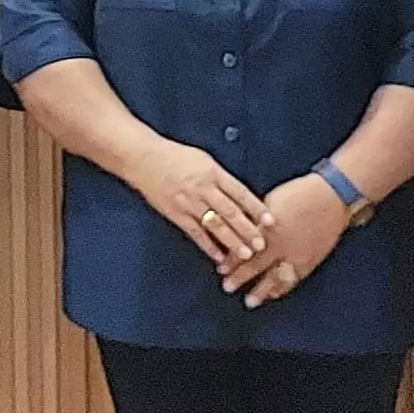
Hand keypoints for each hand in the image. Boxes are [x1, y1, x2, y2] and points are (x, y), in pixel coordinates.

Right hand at [126, 137, 271, 271]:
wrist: (143, 158)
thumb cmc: (174, 156)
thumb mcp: (203, 159)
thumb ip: (221, 178)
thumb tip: (240, 197)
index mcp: (212, 172)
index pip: (240, 193)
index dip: (256, 208)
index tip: (270, 221)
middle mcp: (203, 188)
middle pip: (230, 212)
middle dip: (248, 230)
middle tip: (262, 244)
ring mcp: (188, 202)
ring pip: (215, 225)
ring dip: (231, 241)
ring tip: (245, 254)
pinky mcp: (175, 213)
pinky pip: (195, 233)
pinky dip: (208, 246)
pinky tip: (218, 257)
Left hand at [226, 175, 349, 304]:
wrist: (332, 198)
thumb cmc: (300, 194)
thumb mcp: (271, 202)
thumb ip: (256, 221)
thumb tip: (240, 232)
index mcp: (269, 228)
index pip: (244, 248)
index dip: (231, 260)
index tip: (221, 268)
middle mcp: (282, 245)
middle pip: (256, 265)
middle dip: (240, 278)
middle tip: (227, 287)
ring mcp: (297, 255)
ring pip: (275, 278)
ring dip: (261, 291)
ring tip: (250, 301)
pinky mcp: (310, 261)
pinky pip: (292, 279)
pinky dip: (281, 288)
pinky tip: (273, 294)